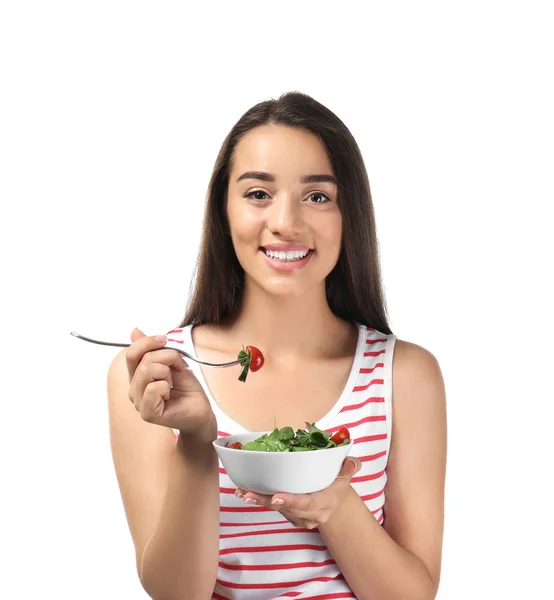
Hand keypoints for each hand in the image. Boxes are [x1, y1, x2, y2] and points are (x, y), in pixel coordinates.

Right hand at [126, 328, 215, 439]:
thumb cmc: (187, 389)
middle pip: (144, 360)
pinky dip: (167, 386)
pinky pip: (153, 388)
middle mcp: (134, 389)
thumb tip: (134, 331)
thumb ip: (153, 349)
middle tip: (178, 368)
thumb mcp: (171, 362)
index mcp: (137, 377)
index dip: (148, 342)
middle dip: (167, 357)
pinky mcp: (147, 413)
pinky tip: (171, 394)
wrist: (200, 410)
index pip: (132, 353)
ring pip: (147, 371)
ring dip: (168, 372)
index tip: (165, 340)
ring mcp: (139, 402)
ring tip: (173, 383)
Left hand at [234, 456, 361, 528]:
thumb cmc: (338, 485)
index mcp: (325, 503)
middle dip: (265, 501)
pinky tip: (245, 492)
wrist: (336, 505)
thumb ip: (349, 468)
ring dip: (258, 500)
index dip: (291, 501)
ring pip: (277, 509)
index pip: (307, 504)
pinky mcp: (291, 517)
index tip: (276, 497)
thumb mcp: (346, 476)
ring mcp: (300, 519)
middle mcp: (311, 515)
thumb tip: (351, 461)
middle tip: (247, 494)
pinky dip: (260, 501)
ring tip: (241, 491)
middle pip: (286, 508)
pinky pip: (275, 509)